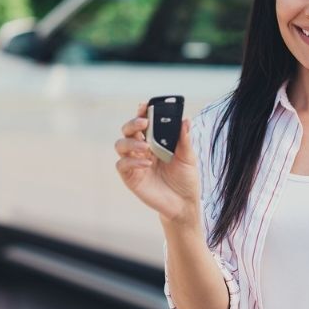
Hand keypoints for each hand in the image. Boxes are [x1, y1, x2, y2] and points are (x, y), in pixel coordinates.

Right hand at [115, 102, 200, 224]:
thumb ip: (185, 140)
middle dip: (133, 123)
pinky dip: (132, 161)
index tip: (145, 104)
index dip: (142, 112)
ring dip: (131, 142)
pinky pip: (122, 164)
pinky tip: (147, 163)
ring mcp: (134, 162)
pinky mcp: (131, 177)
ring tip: (146, 147)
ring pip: (120, 144)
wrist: (183, 203)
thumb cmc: (185, 178)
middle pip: (128, 130)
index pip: (144, 122)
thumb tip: (186, 119)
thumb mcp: (188, 158)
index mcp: (155, 140)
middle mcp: (142, 149)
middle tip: (144, 122)